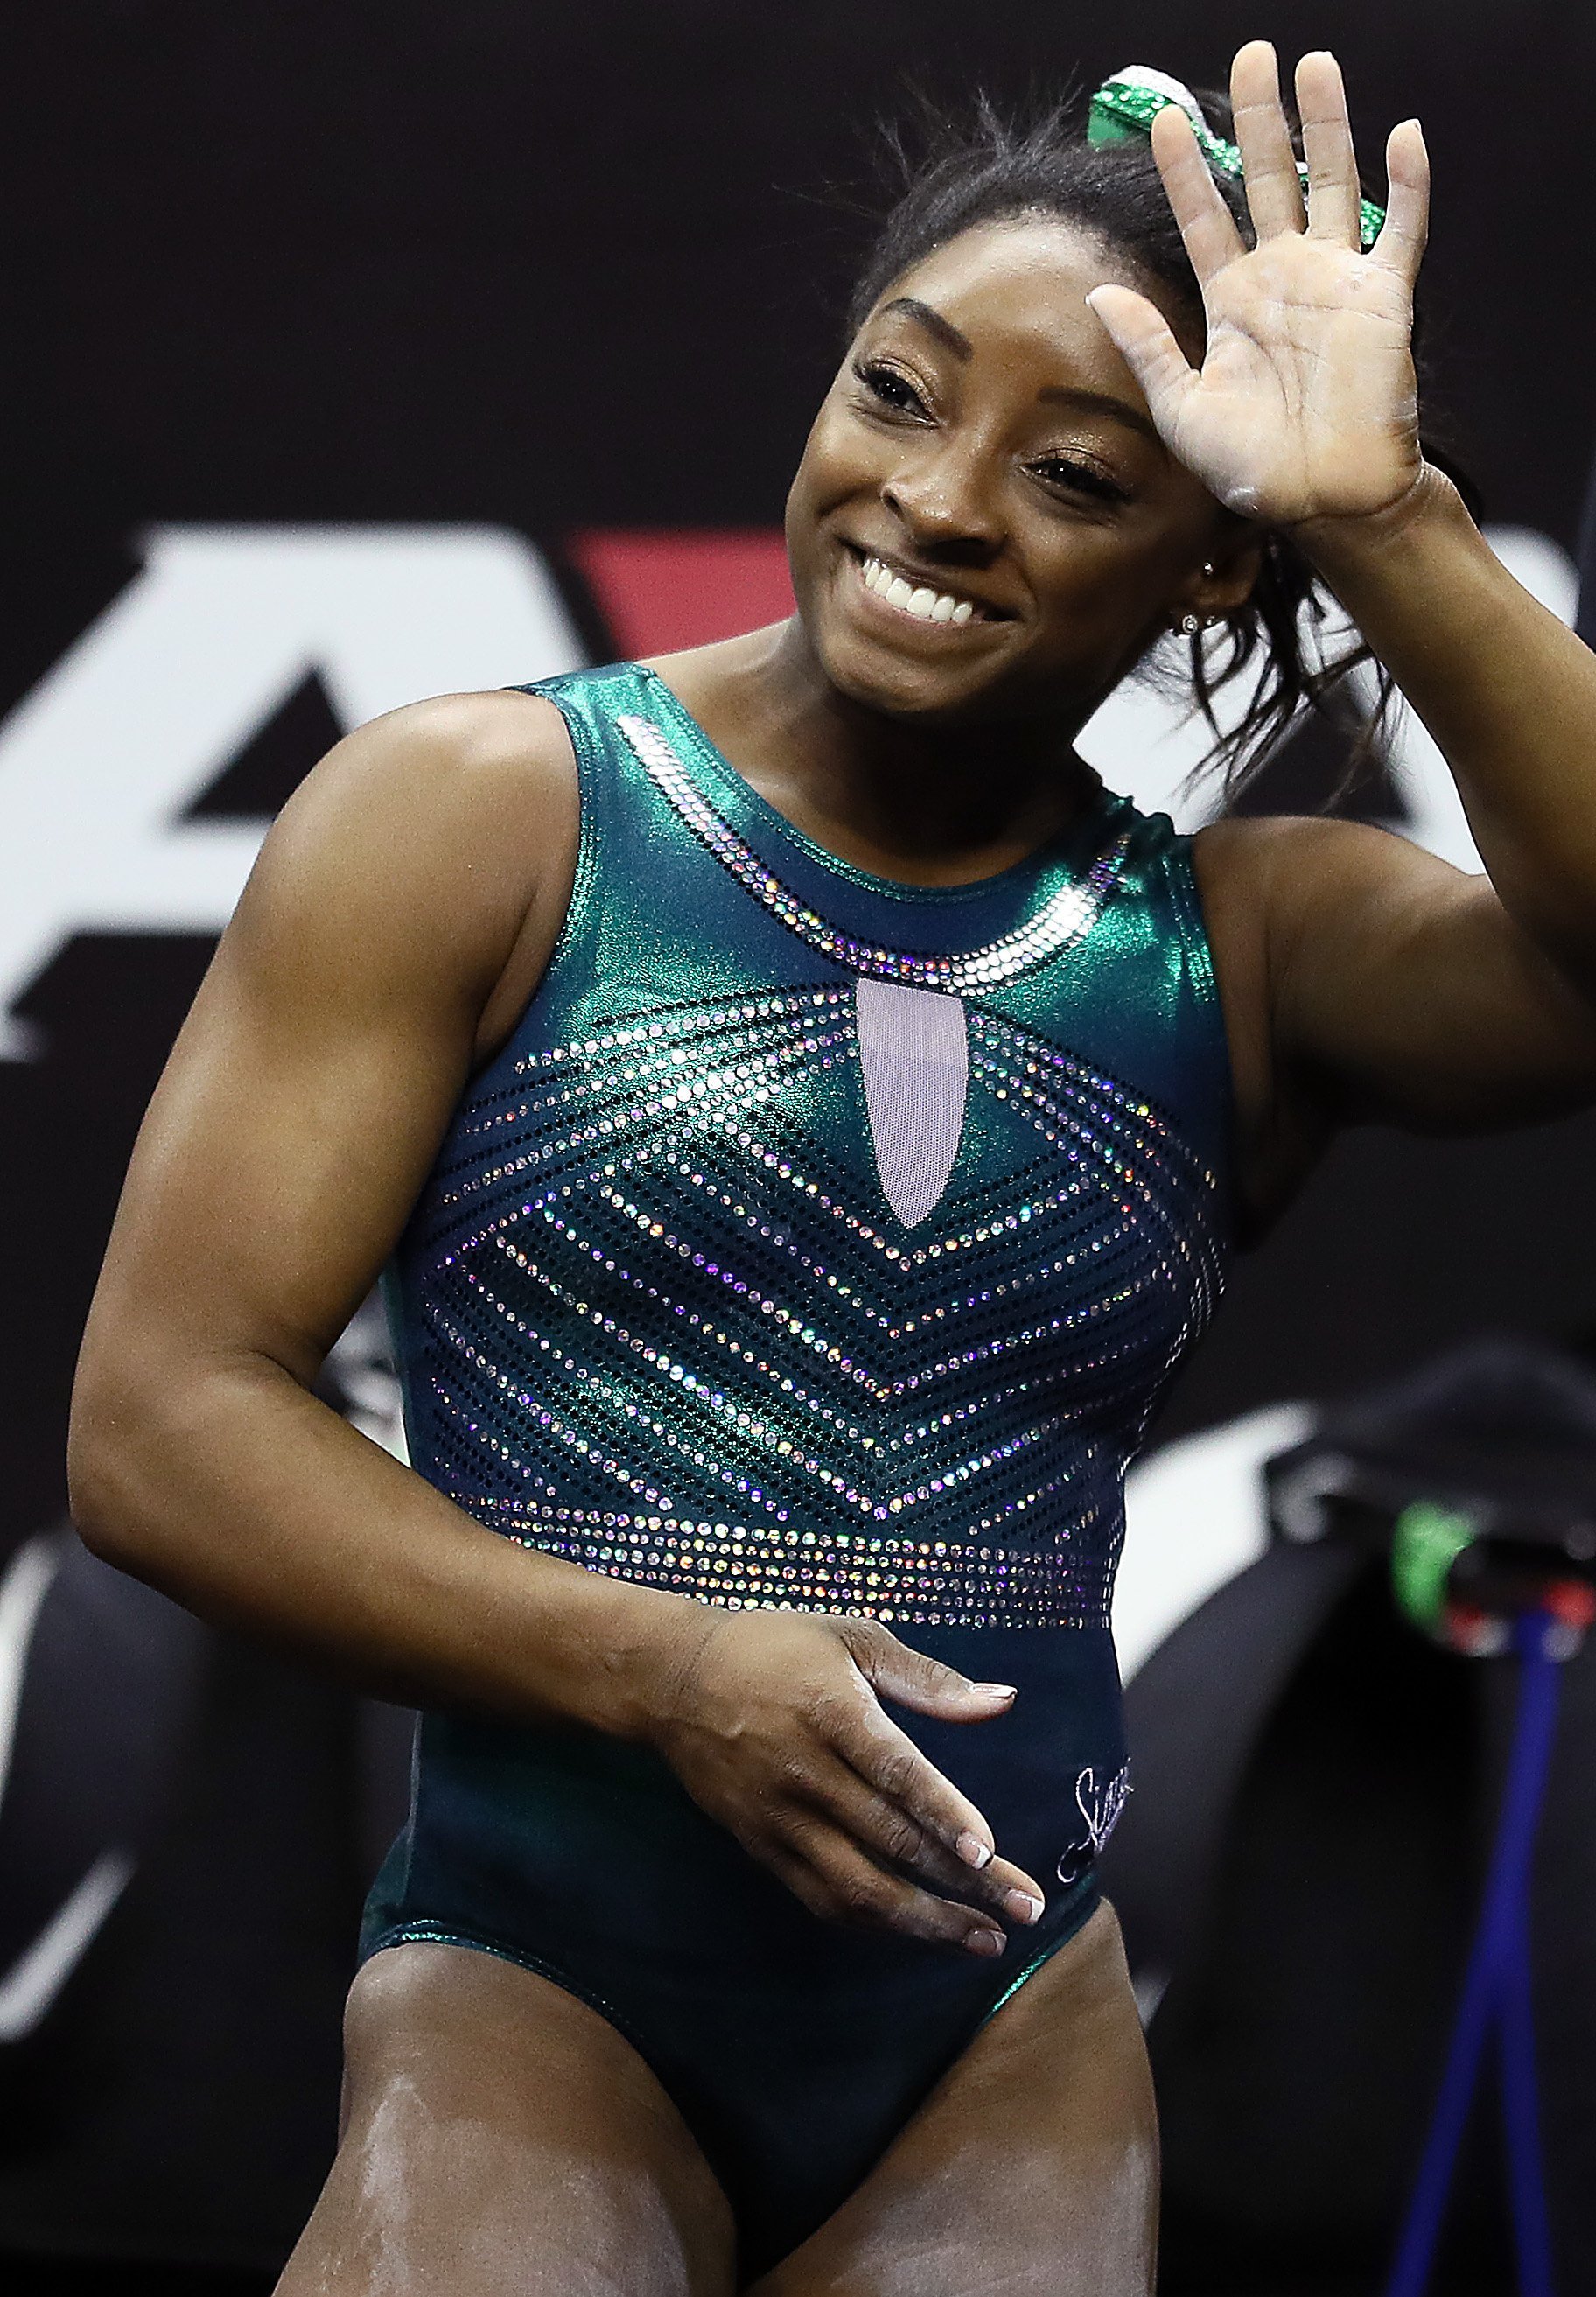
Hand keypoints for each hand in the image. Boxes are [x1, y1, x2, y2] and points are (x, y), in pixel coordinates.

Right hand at [643, 1609, 1046, 1954]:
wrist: (673, 1679)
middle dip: (963, 1884)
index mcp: (831, 1711)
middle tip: (1025, 1911)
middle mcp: (804, 1772)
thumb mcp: (850, 1637)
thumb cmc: (775, 1647)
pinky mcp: (761, 1846)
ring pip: (857, 1887)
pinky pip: (822, 1899)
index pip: (895, 1772)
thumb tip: (1005, 1699)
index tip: (989, 1854)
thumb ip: (928, 1677)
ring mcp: (779, 1817)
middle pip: (890, 1840)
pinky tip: (919, 1932)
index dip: (942, 1815)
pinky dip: (874, 1924)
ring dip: (925, 1922)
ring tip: (985, 1941)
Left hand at [1087, 42, 1428, 528]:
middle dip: (1259, 118)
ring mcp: (1336, 282)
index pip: (1205, 216)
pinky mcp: (1384, 299)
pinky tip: (1404, 135)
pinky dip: (1408, 184)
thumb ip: (1148, 348)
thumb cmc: (1251, 468)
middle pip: (1269, 178)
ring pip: (1331, 182)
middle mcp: (1284, 277)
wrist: (1320, 501)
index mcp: (1233, 301)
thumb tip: (1098, 296)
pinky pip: (1401, 231)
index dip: (1185, 169)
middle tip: (1250, 54)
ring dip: (1327, 124)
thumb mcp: (1182, 410)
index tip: (1161, 120)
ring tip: (1313, 65)